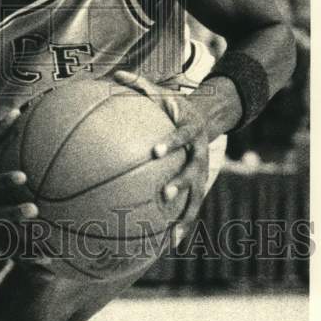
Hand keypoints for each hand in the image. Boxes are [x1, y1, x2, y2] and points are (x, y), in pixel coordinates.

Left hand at [113, 70, 208, 245]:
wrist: (205, 119)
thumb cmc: (174, 106)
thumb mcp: (162, 92)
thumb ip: (140, 85)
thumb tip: (114, 74)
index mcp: (190, 130)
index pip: (182, 136)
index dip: (171, 143)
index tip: (156, 151)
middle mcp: (200, 154)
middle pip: (193, 171)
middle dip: (180, 183)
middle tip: (163, 194)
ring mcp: (202, 173)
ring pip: (197, 198)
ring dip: (185, 216)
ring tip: (172, 234)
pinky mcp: (199, 187)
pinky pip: (192, 210)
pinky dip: (183, 228)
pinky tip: (171, 246)